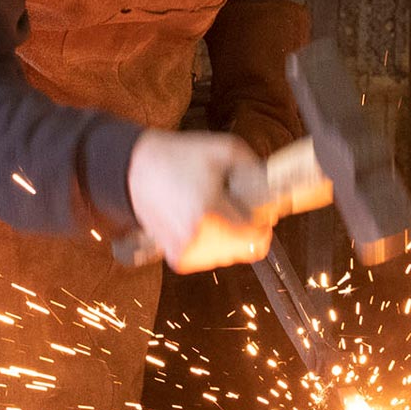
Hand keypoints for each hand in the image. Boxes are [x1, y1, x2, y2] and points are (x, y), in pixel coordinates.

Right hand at [125, 130, 270, 273]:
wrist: (135, 170)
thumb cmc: (180, 157)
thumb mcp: (226, 150)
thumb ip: (257, 172)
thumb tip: (275, 195)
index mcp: (209, 213)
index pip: (257, 235)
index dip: (263, 221)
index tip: (257, 207)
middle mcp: (196, 239)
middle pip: (246, 249)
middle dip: (246, 227)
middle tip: (232, 203)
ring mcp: (186, 252)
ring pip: (230, 255)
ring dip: (231, 236)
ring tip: (212, 208)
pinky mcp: (178, 259)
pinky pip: (213, 257)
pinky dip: (214, 242)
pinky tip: (202, 220)